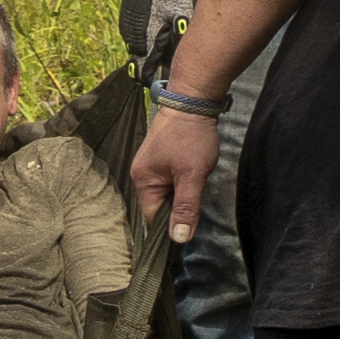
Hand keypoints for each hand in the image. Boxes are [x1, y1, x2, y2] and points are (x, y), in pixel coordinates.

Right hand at [130, 106, 219, 243]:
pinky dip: (182, 182)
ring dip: (182, 193)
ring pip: (167, 193)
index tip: (190, 226)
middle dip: (179, 206)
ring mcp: (150, 165)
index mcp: (143, 181)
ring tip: (196, 180)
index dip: (171, 225)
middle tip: (198, 195)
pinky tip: (193, 173)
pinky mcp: (161, 158)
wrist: (193, 100)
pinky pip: (170, 181)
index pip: (153, 218)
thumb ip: (185, 207)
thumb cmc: (191, 136)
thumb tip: (178, 238)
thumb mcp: (192, 175)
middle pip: (159, 206)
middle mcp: (141, 174)